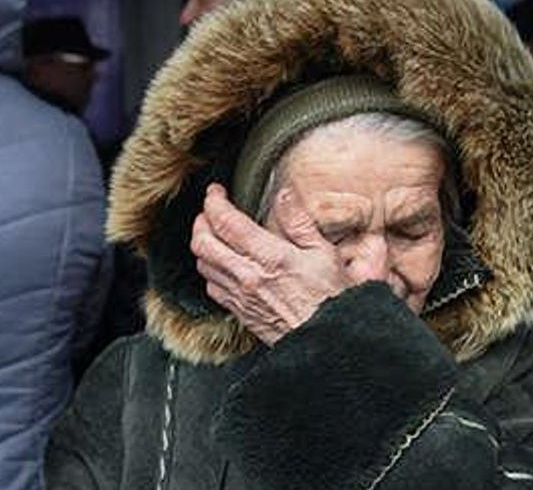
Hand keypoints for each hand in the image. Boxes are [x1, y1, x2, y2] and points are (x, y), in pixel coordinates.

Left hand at [190, 183, 357, 344]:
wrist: (327, 340)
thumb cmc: (331, 299)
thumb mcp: (324, 252)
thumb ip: (299, 221)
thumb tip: (284, 195)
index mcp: (269, 256)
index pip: (226, 222)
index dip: (214, 202)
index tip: (215, 192)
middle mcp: (248, 276)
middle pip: (203, 242)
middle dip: (201, 221)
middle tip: (210, 210)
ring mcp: (240, 296)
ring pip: (203, 265)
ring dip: (203, 245)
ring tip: (212, 234)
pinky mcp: (240, 312)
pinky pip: (212, 287)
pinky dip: (210, 270)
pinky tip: (222, 265)